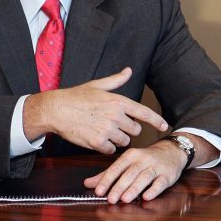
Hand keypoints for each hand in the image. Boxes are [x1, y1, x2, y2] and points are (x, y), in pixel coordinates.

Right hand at [23, 67, 168, 152]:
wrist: (56, 110)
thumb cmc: (76, 96)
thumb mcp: (98, 85)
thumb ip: (116, 80)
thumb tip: (129, 70)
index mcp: (118, 101)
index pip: (144, 113)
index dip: (157, 120)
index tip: (165, 126)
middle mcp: (116, 115)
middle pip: (135, 130)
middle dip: (128, 129)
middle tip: (114, 125)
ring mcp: (107, 130)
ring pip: (124, 141)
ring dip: (117, 139)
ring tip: (104, 130)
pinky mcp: (97, 142)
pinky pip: (110, 150)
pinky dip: (106, 147)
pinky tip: (97, 139)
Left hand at [84, 134, 216, 203]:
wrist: (173, 151)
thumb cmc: (146, 159)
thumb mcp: (127, 163)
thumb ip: (108, 174)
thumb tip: (87, 183)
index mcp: (131, 155)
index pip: (117, 167)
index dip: (107, 179)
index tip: (99, 191)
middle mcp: (143, 159)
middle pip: (130, 173)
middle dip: (120, 186)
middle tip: (111, 199)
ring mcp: (157, 166)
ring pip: (145, 177)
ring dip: (135, 188)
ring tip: (125, 199)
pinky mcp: (168, 174)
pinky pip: (161, 182)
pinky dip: (154, 190)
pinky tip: (147, 197)